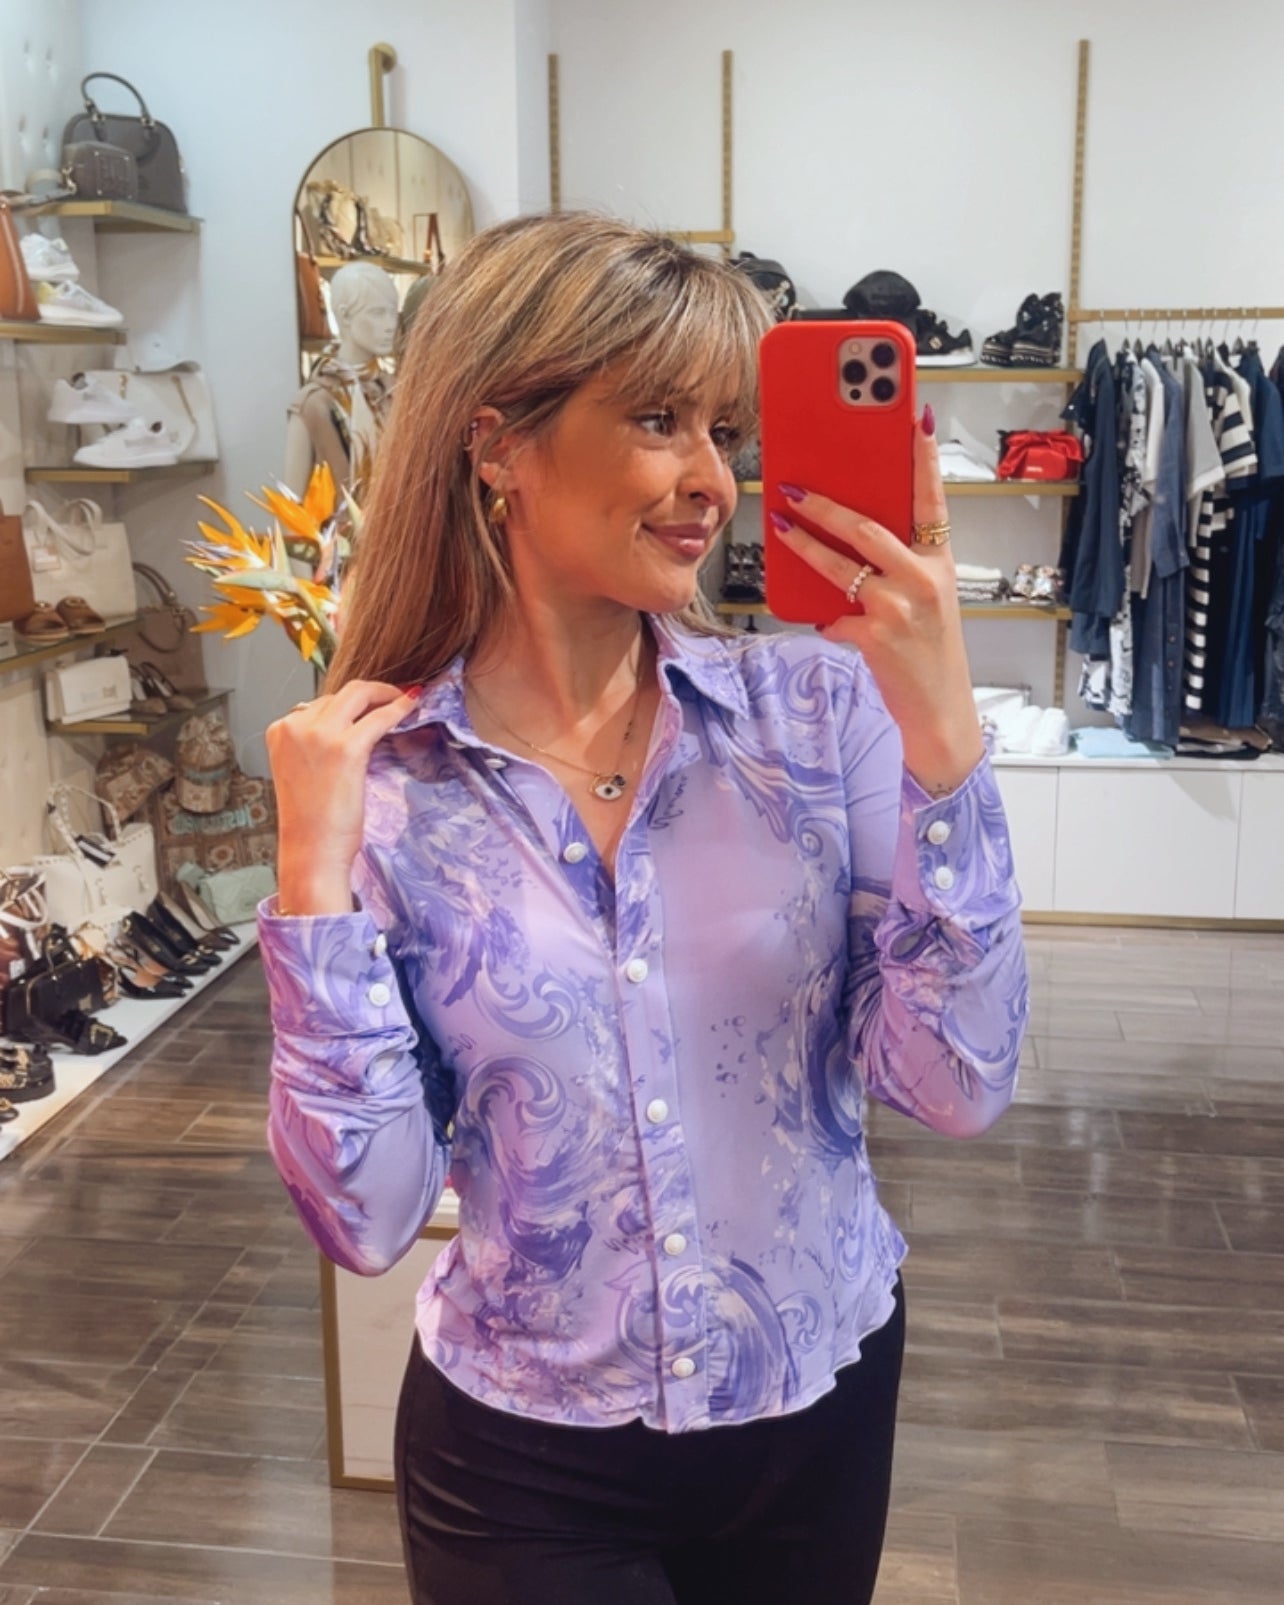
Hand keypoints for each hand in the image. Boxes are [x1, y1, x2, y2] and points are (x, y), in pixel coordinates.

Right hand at [265, 681, 416, 913]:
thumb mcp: (303, 770)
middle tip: (393, 696)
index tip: (370, 704)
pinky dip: (398, 708)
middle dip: (371, 691)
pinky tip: (411, 707)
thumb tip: (351, 725)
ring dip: (386, 694)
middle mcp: (295, 726)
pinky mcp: (346, 748)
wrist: (311, 850)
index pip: (320, 703)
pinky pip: (379, 717)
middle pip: (340, 693)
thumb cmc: (310, 820)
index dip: (349, 704)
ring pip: (359, 695)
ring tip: (404, 700)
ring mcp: (319, 735)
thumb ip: (316, 744)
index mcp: (280, 730)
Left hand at [771, 411, 983, 794]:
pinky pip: (833, 613)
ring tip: (779, 522)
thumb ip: (897, 565)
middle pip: (869, 526)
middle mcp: (924, 578)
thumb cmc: (929, 651)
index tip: (915, 415)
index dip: (923, 456)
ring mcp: (900, 607)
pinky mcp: (875, 635)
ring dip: (804, 542)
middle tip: (795, 485)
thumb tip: (846, 535)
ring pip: (842, 564)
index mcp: (940, 561)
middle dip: (827, 503)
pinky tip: (812, 610)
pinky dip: (821, 612)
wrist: (940, 711)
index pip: (932, 498)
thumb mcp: (927, 599)